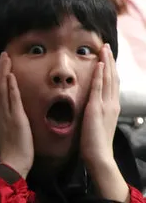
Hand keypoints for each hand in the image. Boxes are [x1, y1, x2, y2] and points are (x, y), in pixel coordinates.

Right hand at [0, 52, 33, 178]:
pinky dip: (11, 87)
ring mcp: (6, 115)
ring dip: (4, 73)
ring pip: (2, 90)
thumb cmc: (13, 152)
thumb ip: (8, 121)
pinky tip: (11, 76)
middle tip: (2, 55)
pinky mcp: (15, 119)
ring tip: (5, 58)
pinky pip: (12, 100)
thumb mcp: (9, 132)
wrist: (13, 164)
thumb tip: (9, 113)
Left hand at [80, 44, 127, 202]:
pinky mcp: (97, 108)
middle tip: (106, 46)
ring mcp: (106, 105)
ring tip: (103, 49)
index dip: (109, 69)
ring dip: (106, 62)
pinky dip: (100, 75)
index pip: (111, 83)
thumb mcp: (97, 123)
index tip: (106, 56)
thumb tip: (91, 106)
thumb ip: (96, 113)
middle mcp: (112, 103)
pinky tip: (99, 65)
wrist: (99, 156)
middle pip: (112, 77)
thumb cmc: (95, 143)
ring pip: (108, 79)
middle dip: (110, 60)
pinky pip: (99, 88)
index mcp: (111, 107)